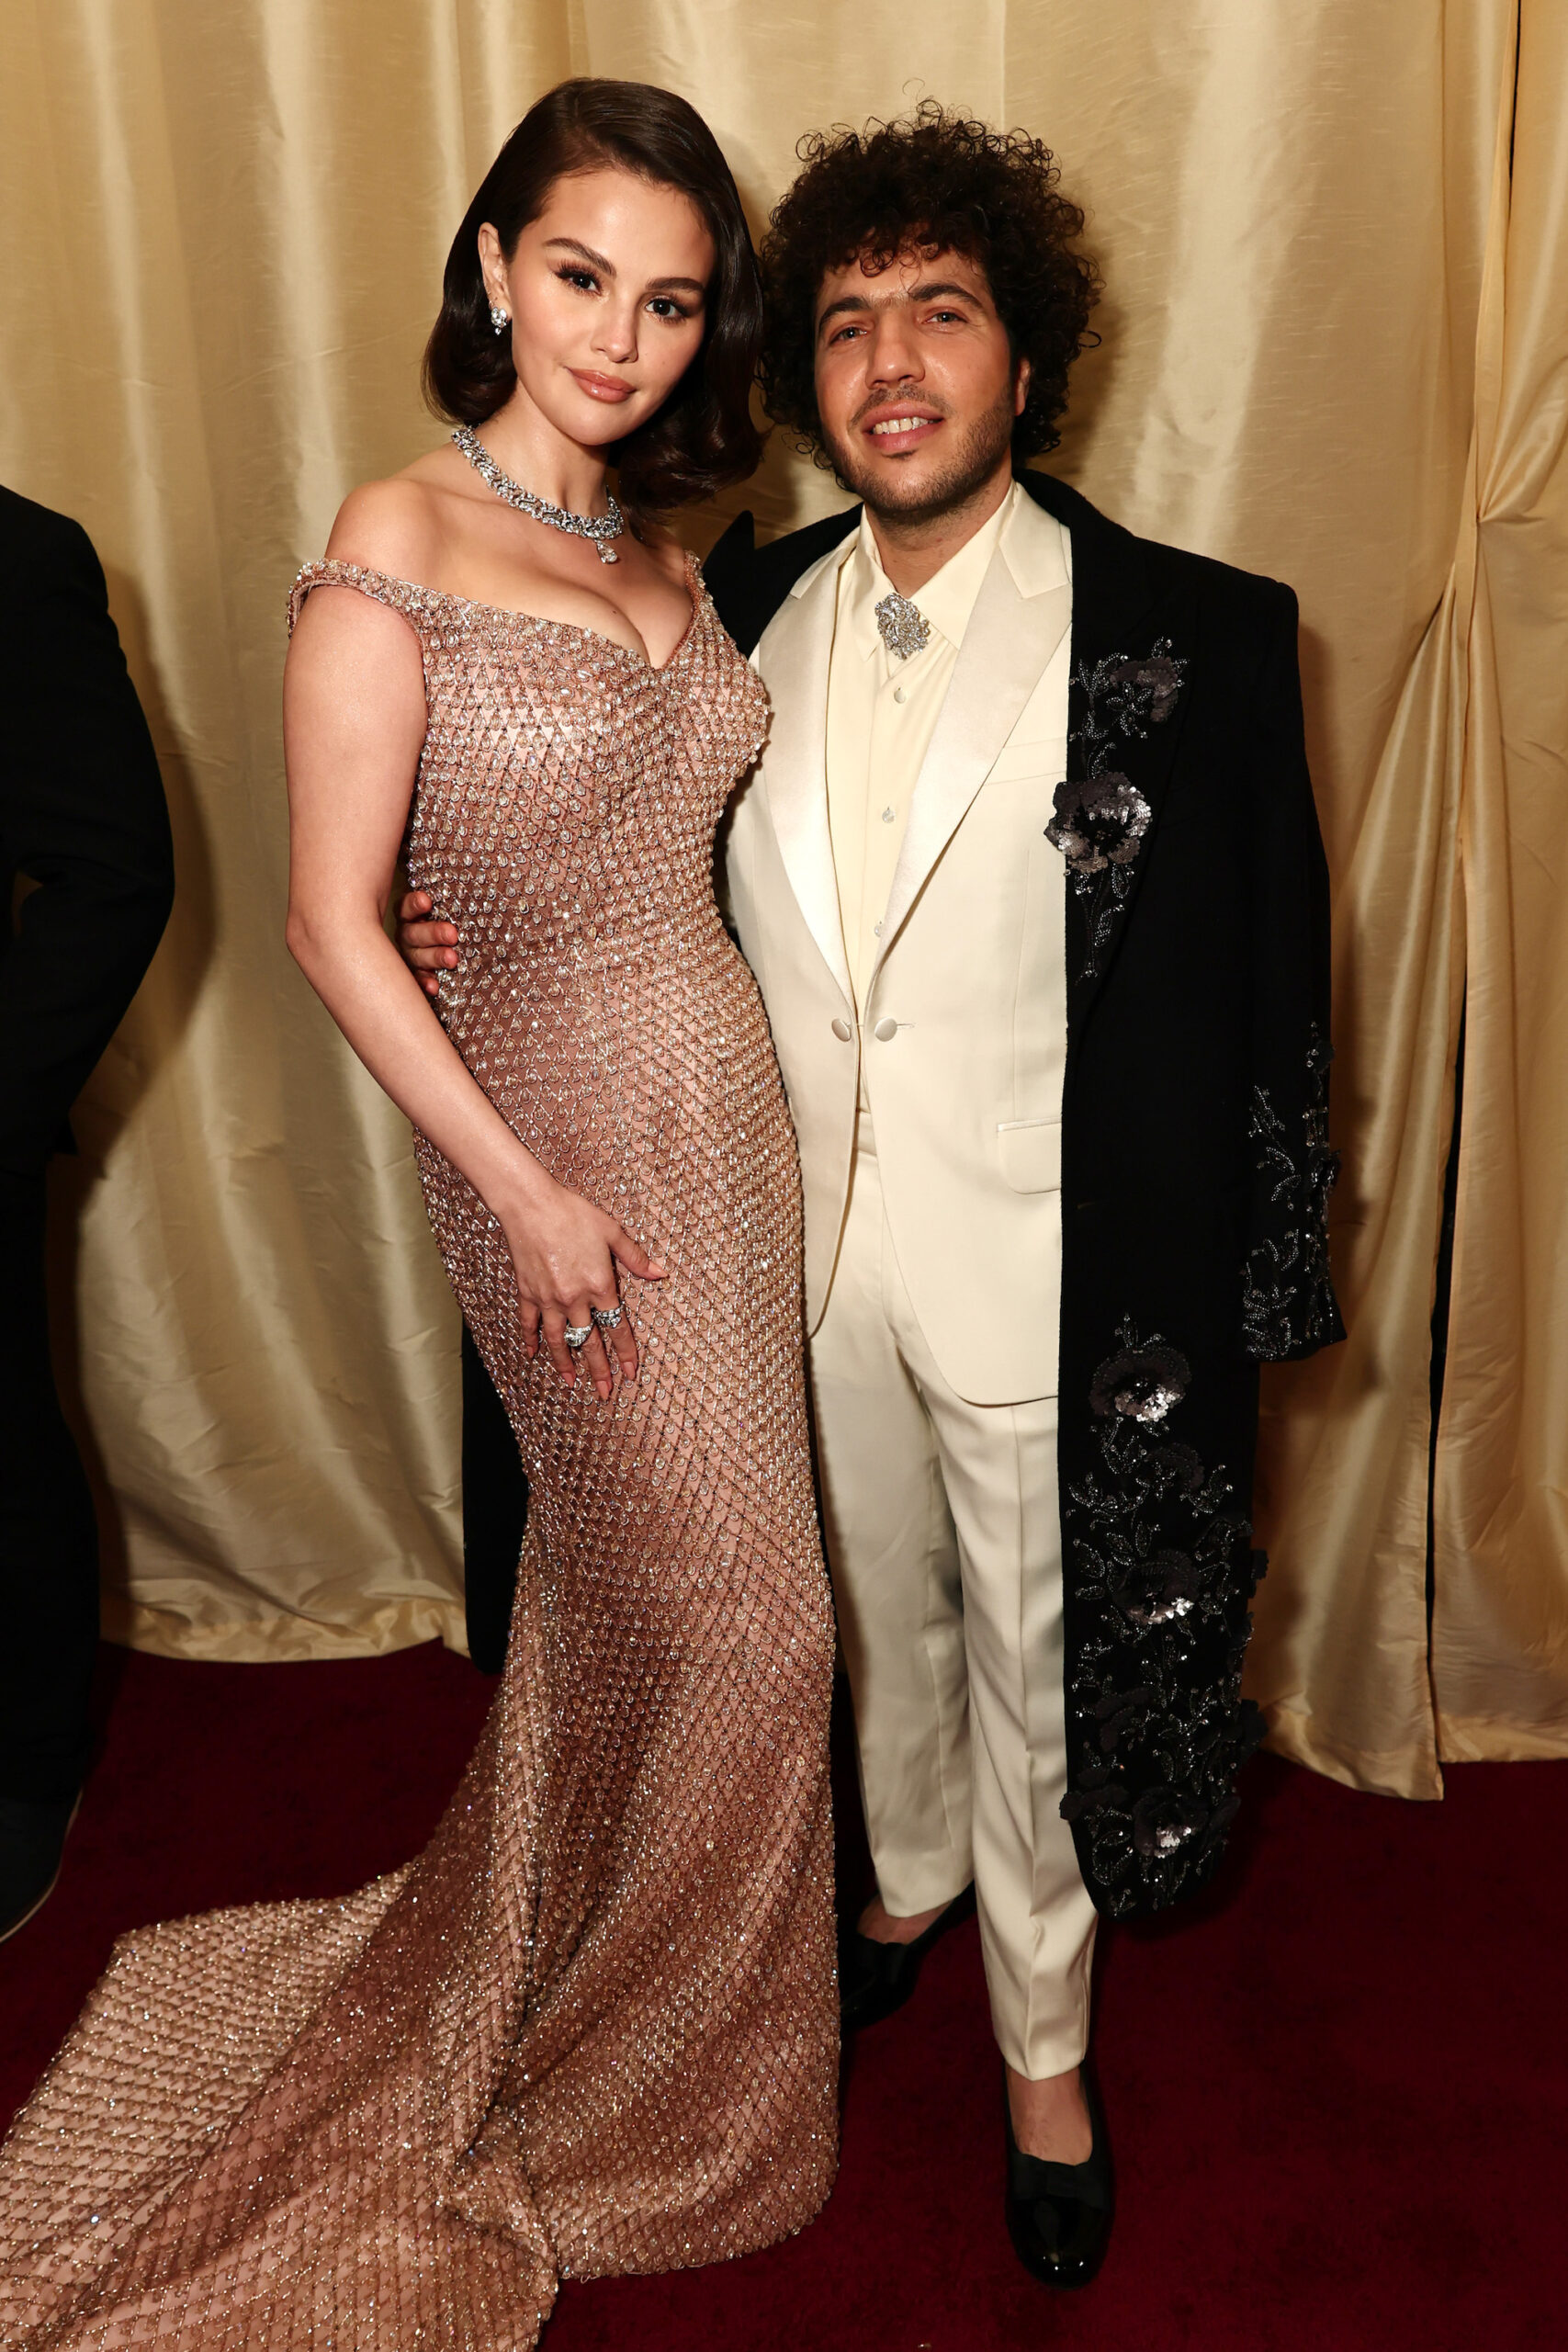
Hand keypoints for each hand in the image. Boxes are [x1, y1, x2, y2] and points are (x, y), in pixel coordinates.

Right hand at [395, 887, 460, 997]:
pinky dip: (424, 983)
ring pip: (415, 956)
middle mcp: (407, 934)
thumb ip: (458, 896)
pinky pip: (417, 980)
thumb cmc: (458, 920)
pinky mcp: (416, 975)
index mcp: (411, 915)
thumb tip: (481, 872)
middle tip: (453, 934)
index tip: (427, 901)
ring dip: (433, 957)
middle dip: (432, 932)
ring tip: (452, 959)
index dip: (414, 904)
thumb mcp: (456, 906)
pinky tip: (434, 987)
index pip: (405, 907)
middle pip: (412, 933)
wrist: (460, 945)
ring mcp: (410, 955)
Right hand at [500, 1175, 665, 1399]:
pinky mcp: (528, 1292)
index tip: (629, 1373)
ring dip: (565, 1364)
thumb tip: (660, 1274)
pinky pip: (529, 1323)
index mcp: (600, 1285)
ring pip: (558, 1340)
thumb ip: (635, 1257)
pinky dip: (530, 1340)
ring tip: (571, 1383)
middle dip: (598, 1369)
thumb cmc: (573, 1213)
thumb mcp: (612, 1232)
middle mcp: (574, 1298)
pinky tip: (531, 1354)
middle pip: (589, 1341)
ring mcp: (549, 1298)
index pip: (617, 1327)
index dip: (624, 1352)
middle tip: (604, 1392)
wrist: (531, 1206)